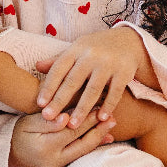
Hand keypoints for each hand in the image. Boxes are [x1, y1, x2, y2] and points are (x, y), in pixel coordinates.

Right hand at [10, 110, 115, 166]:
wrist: (11, 152)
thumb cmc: (20, 132)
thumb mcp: (28, 122)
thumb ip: (47, 120)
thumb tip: (66, 118)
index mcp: (45, 147)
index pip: (71, 131)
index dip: (86, 119)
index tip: (98, 106)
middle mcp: (55, 160)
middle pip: (82, 143)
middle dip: (99, 130)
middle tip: (112, 117)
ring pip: (84, 151)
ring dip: (100, 137)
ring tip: (111, 125)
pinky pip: (81, 156)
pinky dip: (94, 146)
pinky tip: (106, 137)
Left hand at [35, 27, 153, 128]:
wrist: (129, 41)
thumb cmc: (97, 48)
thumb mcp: (78, 49)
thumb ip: (59, 60)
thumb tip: (37, 66)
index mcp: (77, 49)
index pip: (59, 69)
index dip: (49, 87)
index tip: (40, 104)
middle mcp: (91, 55)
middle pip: (73, 81)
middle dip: (60, 100)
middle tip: (49, 117)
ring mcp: (109, 63)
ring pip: (93, 89)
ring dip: (82, 109)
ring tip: (72, 125)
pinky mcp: (124, 72)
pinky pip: (115, 92)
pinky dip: (108, 106)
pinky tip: (101, 119)